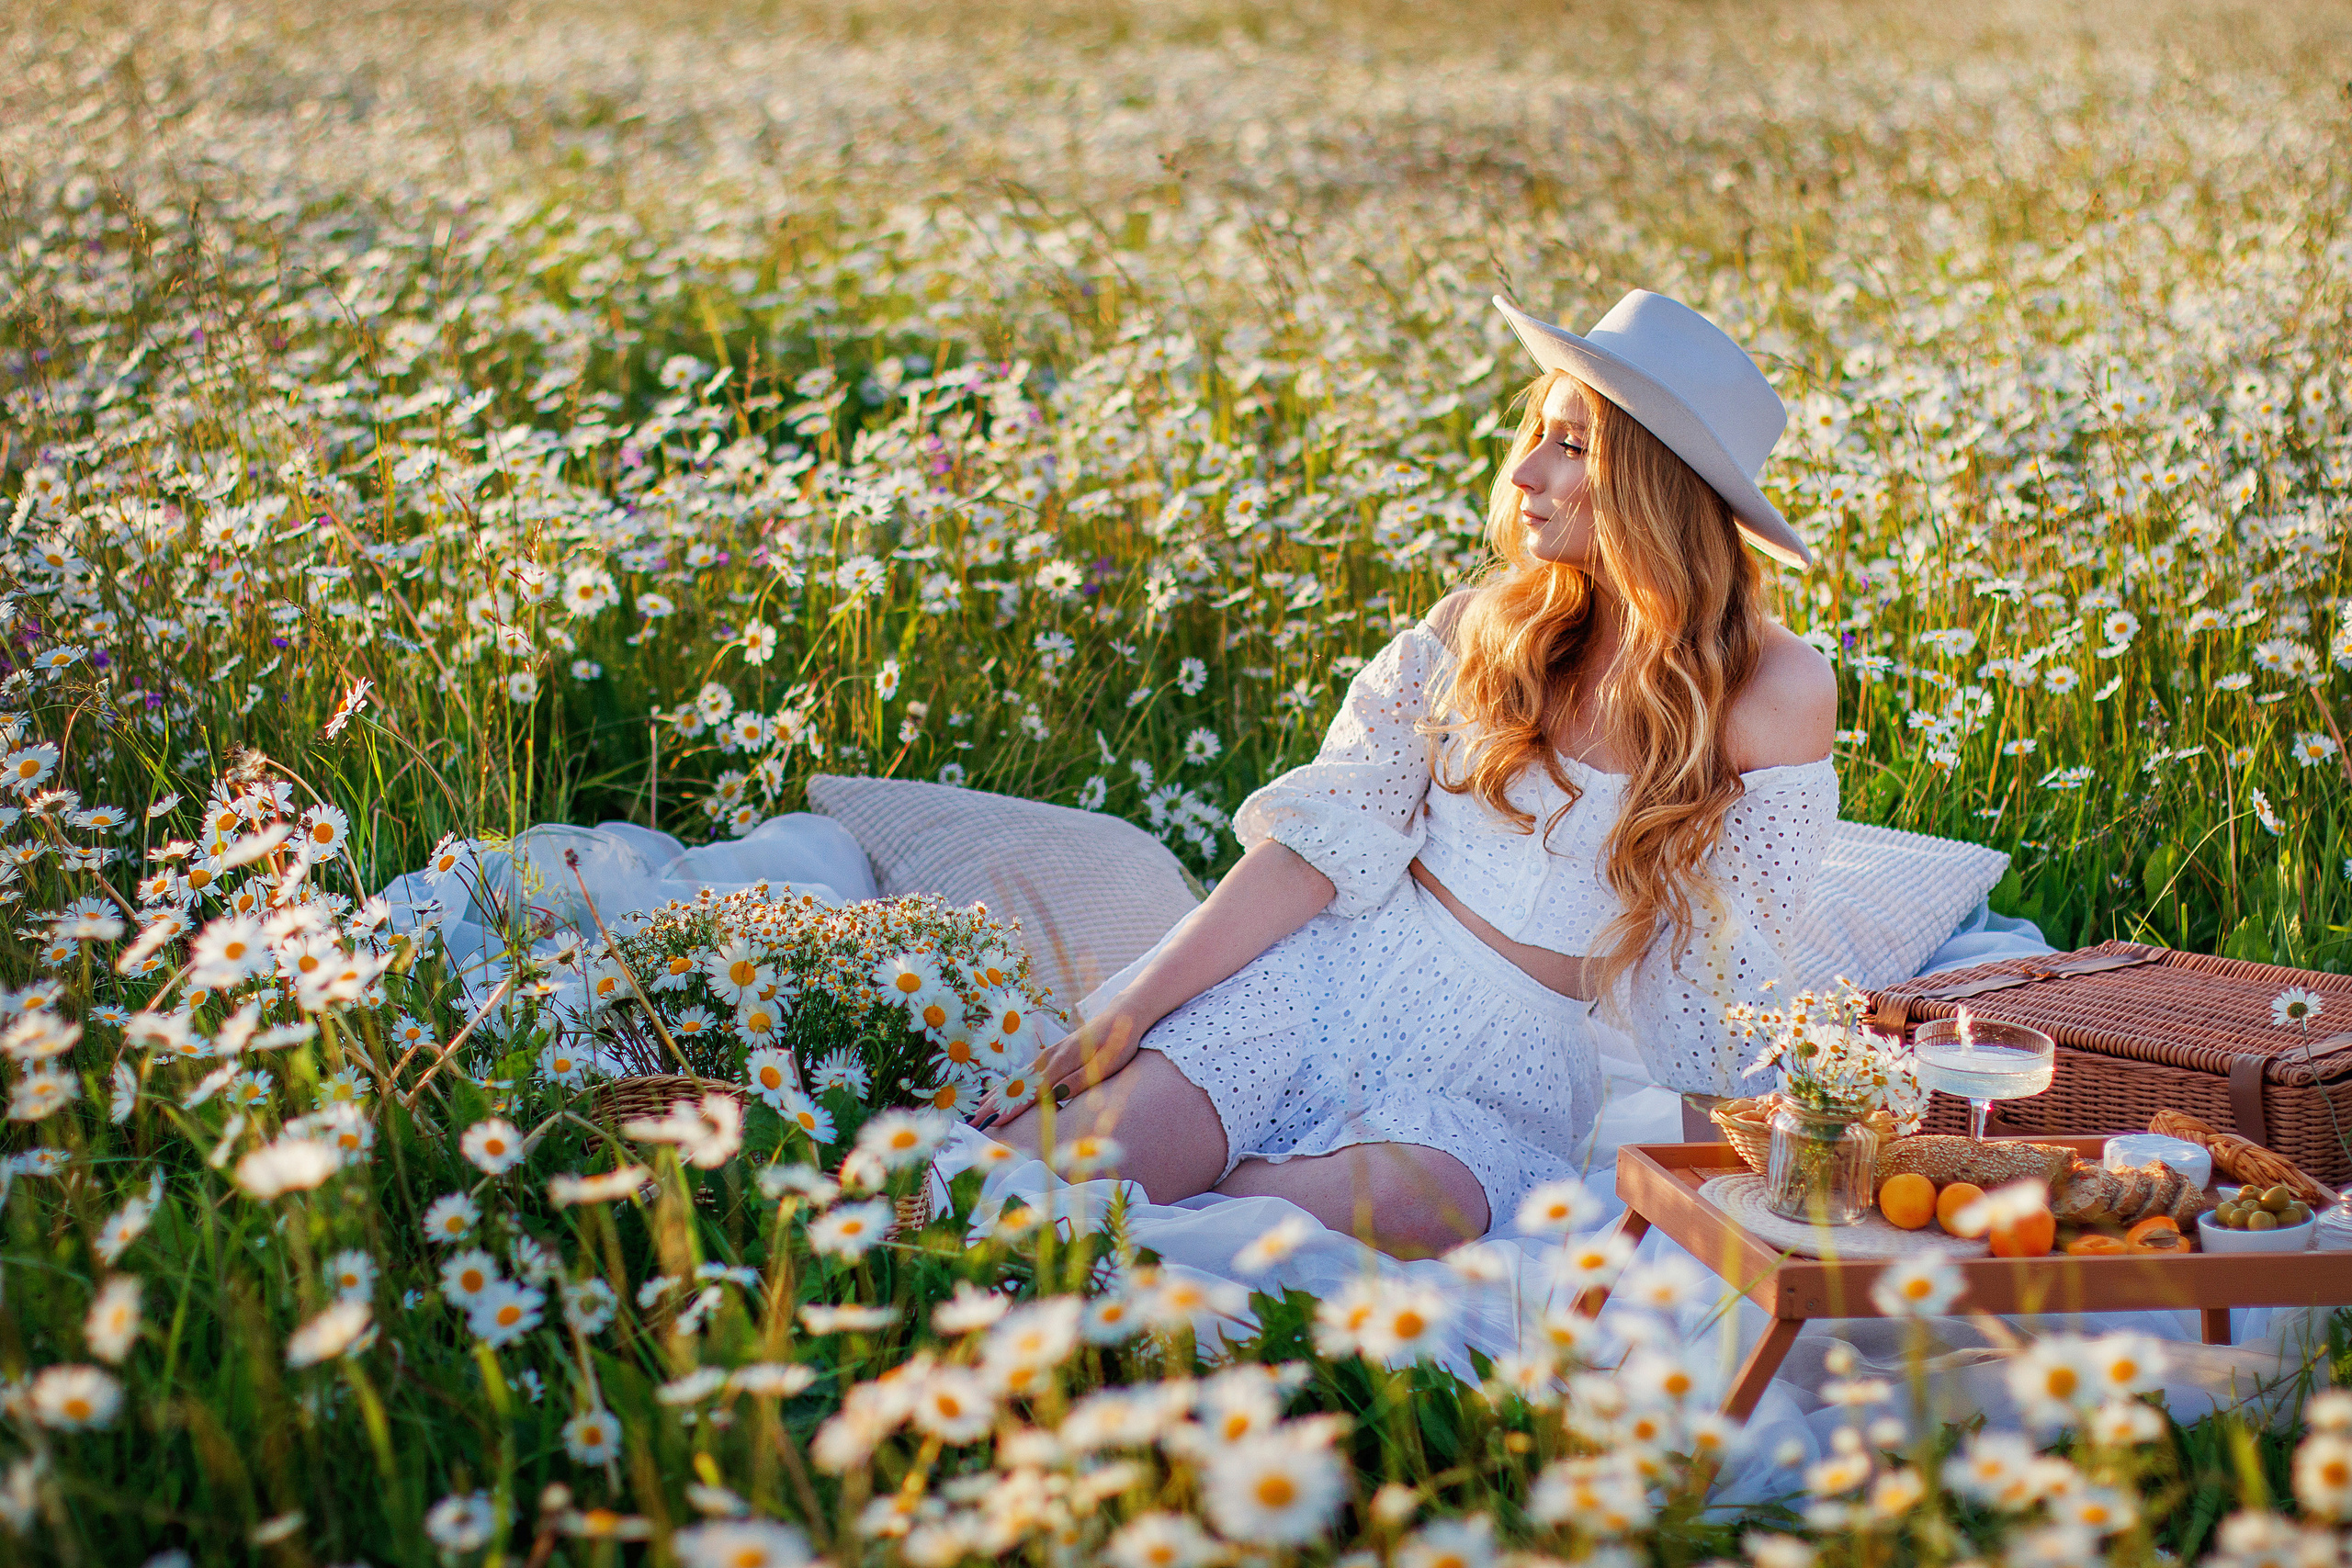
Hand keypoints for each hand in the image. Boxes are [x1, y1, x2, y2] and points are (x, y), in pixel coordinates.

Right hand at [969, 1006, 1152, 1127]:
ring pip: (1016, 1078)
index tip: (994, 1124)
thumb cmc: (1116, 1045)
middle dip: (994, 1105)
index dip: (1012, 1109)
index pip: (1032, 1093)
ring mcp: (1048, 1055)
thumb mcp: (1104, 1066)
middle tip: (973, 1122)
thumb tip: (1054, 1096)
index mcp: (1062, 1064)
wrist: (1121, 1016)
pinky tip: (999, 1091)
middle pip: (1016, 1086)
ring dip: (996, 1095)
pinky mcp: (1051, 1054)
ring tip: (978, 1110)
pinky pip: (1024, 1071)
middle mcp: (1049, 1058)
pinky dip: (1008, 1083)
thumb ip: (1078, 1081)